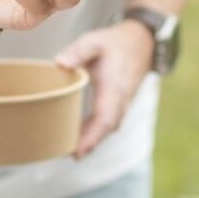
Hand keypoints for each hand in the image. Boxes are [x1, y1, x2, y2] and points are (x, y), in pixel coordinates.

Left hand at [54, 21, 153, 158]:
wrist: (138, 44)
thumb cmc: (113, 44)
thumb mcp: (94, 42)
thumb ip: (78, 51)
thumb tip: (59, 63)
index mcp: (115, 87)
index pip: (105, 118)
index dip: (92, 136)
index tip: (78, 151)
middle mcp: (120, 100)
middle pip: (106, 128)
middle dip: (88, 144)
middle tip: (66, 155)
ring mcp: (121, 104)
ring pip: (107, 128)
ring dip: (90, 140)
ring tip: (67, 150)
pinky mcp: (117, 106)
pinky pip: (107, 123)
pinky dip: (93, 133)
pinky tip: (77, 137)